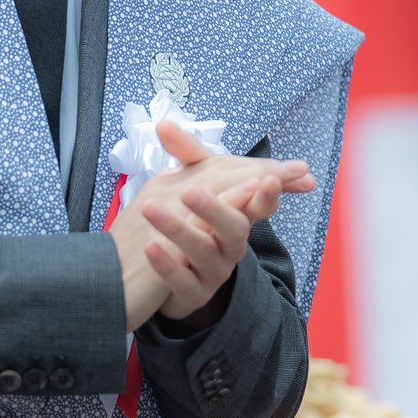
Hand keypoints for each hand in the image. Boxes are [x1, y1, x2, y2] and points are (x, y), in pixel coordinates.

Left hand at [111, 120, 315, 330]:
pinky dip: (166, 263)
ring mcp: (213, 271)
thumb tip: (163, 123)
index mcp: (237, 215)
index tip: (269, 178)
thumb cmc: (192, 226)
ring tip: (149, 208)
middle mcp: (231, 244)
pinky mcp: (193, 294)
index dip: (268, 192)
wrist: (172, 278)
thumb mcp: (194, 186)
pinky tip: (150, 246)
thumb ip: (186, 155)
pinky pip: (182, 280)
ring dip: (177, 229)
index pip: (260, 202)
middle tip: (190, 192)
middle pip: (233, 226)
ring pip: (202, 251)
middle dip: (214, 208)